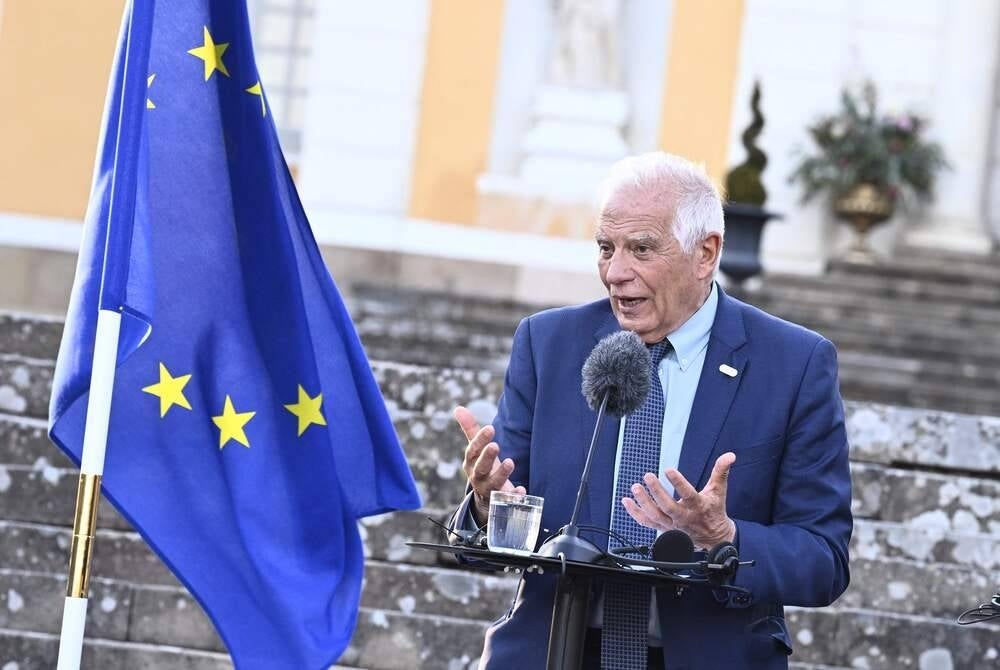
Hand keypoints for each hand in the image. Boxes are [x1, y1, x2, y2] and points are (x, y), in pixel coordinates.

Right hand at [455, 406, 524, 523]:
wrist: (485, 498)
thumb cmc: (482, 466)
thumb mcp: (475, 450)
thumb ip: (470, 429)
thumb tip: (458, 408)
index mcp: (471, 462)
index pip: (473, 451)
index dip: (480, 440)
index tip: (490, 428)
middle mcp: (478, 477)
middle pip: (480, 468)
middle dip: (487, 457)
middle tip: (495, 446)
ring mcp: (490, 490)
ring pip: (493, 483)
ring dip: (501, 474)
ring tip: (510, 462)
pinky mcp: (502, 501)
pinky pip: (507, 500)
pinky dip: (513, 496)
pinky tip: (521, 490)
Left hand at [622, 452, 736, 549]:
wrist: (713, 537)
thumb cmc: (714, 510)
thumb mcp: (719, 490)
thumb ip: (721, 472)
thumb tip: (729, 456)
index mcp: (698, 506)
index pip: (688, 494)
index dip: (678, 482)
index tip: (669, 470)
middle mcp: (684, 517)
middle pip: (668, 506)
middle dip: (656, 492)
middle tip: (647, 476)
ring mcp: (672, 525)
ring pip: (655, 516)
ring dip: (643, 502)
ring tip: (635, 488)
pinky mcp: (664, 528)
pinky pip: (647, 523)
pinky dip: (635, 513)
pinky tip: (626, 502)